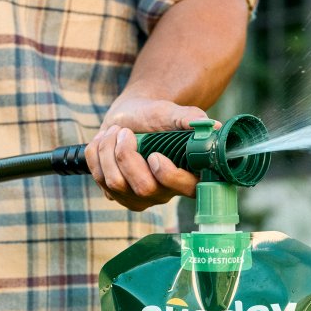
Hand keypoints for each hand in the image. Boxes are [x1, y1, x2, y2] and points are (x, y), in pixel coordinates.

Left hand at [84, 95, 208, 210]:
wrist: (129, 116)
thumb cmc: (156, 116)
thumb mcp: (173, 113)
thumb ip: (191, 119)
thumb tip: (214, 127)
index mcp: (187, 176)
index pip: (186, 189)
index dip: (168, 176)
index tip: (155, 155)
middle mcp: (164, 193)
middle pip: (143, 188)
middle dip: (127, 156)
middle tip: (125, 132)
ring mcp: (137, 198)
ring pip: (116, 184)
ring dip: (109, 150)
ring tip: (114, 132)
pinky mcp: (115, 195)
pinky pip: (99, 179)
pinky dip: (96, 154)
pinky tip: (104, 141)